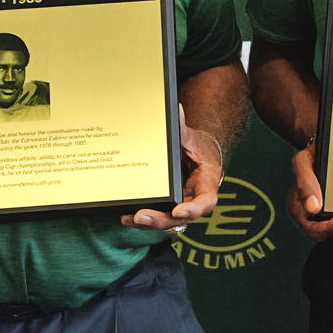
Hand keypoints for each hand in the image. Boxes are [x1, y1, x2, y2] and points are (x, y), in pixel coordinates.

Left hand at [123, 108, 223, 230]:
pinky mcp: (168, 208)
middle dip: (161, 220)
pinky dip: (143, 220)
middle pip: (181, 218)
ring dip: (149, 223)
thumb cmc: (195, 147)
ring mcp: (181, 206)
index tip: (178, 211)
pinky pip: (158, 217)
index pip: (205, 201)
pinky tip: (125, 216)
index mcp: (206, 183)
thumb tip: (176, 109)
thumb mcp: (191, 137)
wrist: (195, 155)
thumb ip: (182, 128)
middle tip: (141, 216)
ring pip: (168, 222)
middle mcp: (194, 199)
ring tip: (129, 218)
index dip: (193, 209)